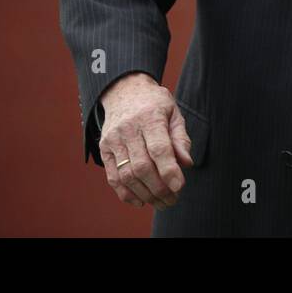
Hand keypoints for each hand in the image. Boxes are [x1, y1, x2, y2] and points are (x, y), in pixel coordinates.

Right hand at [97, 73, 193, 209]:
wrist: (124, 90)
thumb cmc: (154, 104)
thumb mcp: (173, 112)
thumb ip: (180, 138)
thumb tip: (187, 164)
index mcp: (150, 117)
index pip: (159, 149)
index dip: (169, 171)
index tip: (179, 187)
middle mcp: (129, 129)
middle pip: (142, 167)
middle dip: (159, 188)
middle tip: (172, 200)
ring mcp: (113, 140)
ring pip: (127, 175)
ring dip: (145, 194)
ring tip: (160, 203)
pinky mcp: (104, 149)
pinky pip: (113, 177)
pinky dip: (126, 194)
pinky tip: (141, 201)